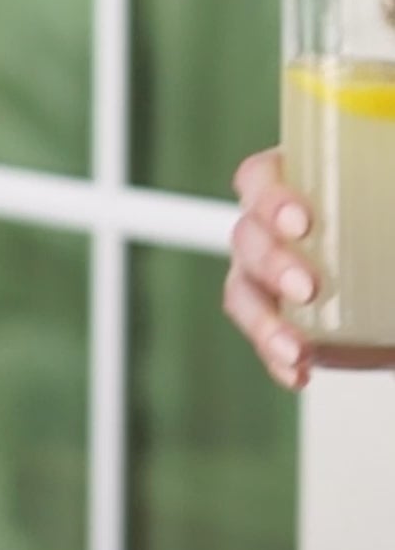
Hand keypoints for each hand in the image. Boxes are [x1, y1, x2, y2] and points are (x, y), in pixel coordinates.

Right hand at [226, 147, 318, 389]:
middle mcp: (276, 228)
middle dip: (271, 262)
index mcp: (301, 184)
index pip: (260, 178)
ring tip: (296, 346)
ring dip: (263, 320)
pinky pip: (265, 338)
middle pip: (247, 236)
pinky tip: (299, 371)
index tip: (303, 222)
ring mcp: (272, 276)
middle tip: (307, 286)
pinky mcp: (284, 320)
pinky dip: (276, 356)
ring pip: (243, 291)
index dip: (270, 197)